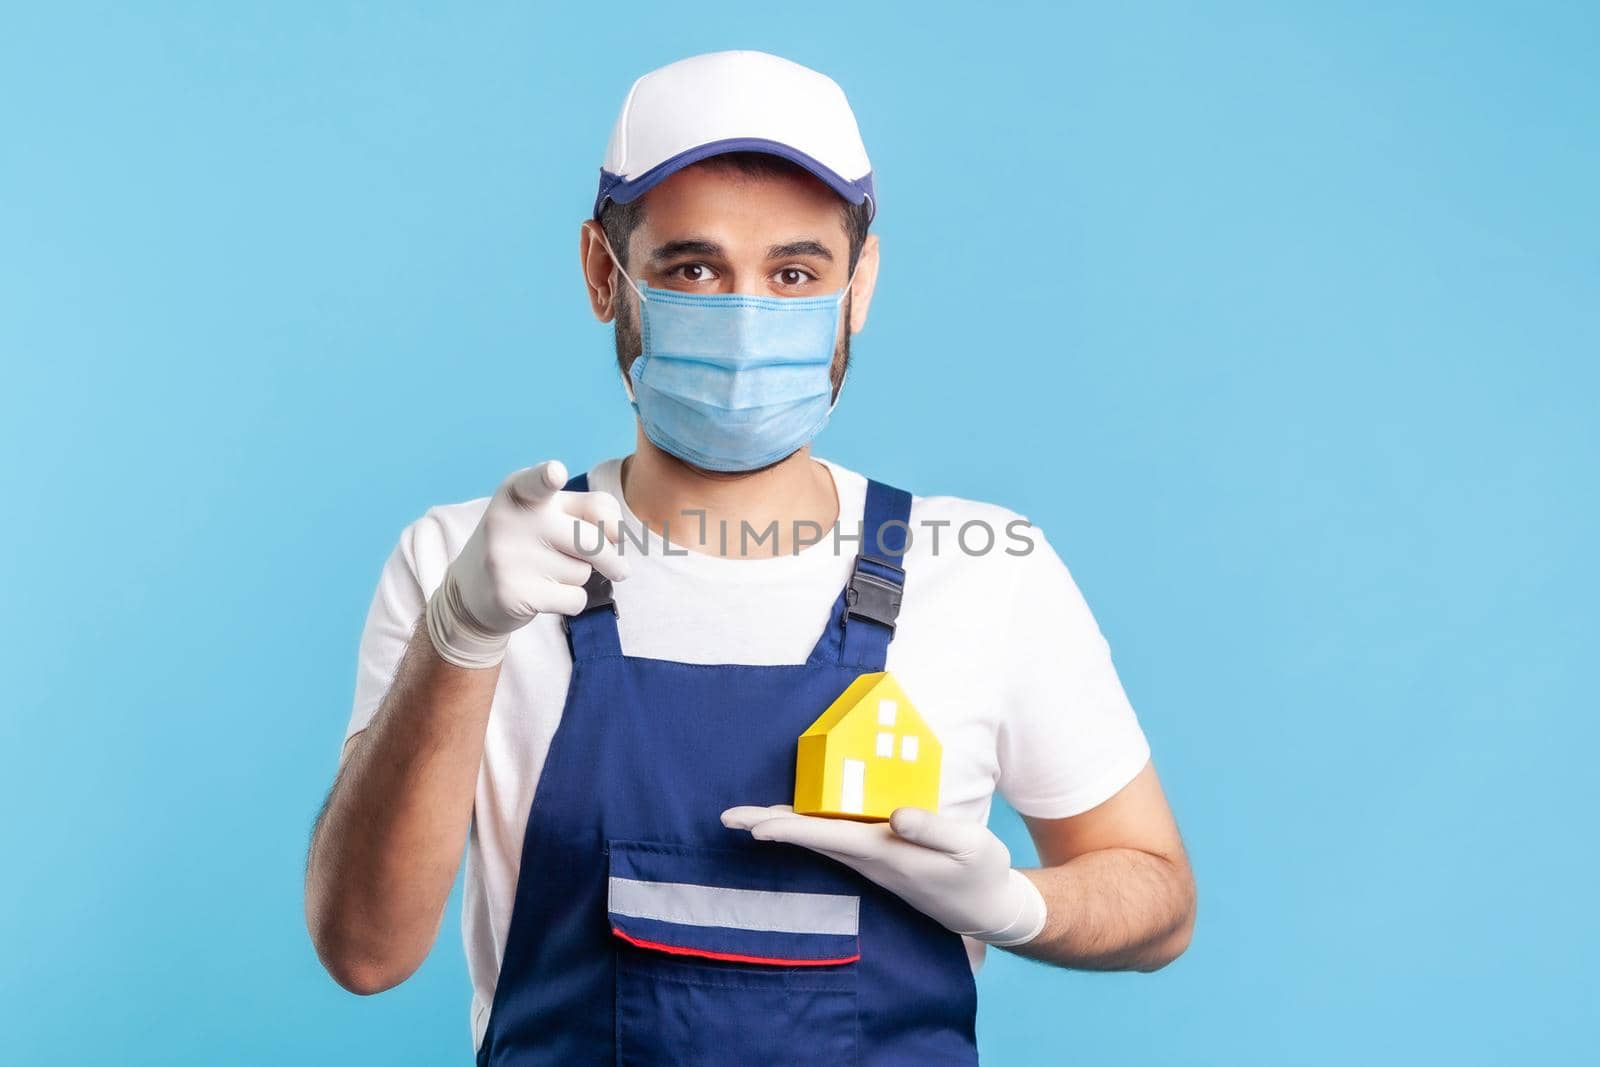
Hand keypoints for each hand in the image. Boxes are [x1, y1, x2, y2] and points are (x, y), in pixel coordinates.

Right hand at [425, 460, 629, 667]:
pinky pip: (574, 599)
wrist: (473, 592)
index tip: (555, 472)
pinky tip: (545, 594)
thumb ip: (589, 510)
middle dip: (610, 558)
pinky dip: (571, 601)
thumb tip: (619, 536)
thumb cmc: (526, 543)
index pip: (541, 482)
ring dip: (579, 576)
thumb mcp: (548, 513)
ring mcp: (508, 558)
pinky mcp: (513, 594)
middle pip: (591, 539)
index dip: (548, 476)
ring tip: (548, 572)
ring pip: (582, 571)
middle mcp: (509, 520)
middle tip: (615, 568)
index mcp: (519, 490)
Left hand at [720, 804, 1046, 946]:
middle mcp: (870, 860)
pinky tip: (794, 821)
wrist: (986, 908)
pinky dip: (806, 830)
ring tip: (747, 817)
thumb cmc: (980, 872)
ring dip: (782, 827)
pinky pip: (831, 842)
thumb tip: (895, 814)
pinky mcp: (877, 860)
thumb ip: (933, 828)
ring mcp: (871, 863)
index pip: (828, 838)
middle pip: (809, 839)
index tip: (754, 828)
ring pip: (816, 841)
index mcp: (886, 853)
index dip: (790, 830)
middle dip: (768, 826)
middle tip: (726, 817)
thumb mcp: (970, 845)